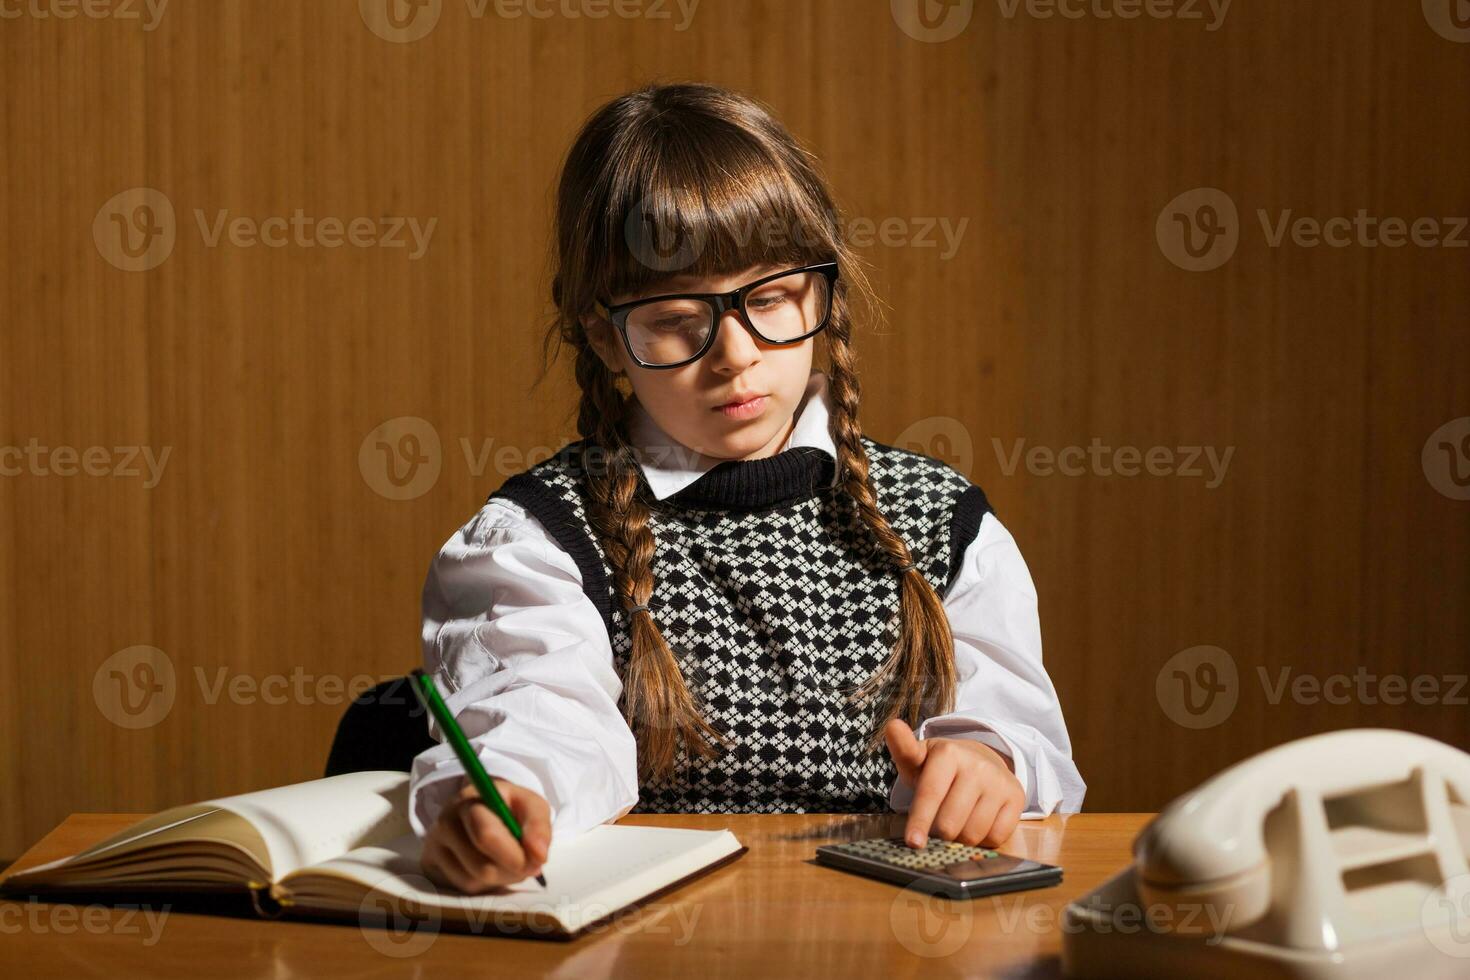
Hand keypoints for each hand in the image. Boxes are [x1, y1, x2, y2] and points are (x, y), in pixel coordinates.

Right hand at [420, 778, 551, 893]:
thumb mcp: (529, 805)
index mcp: (471, 800)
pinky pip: (463, 889)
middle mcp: (446, 822)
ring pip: (474, 882)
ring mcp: (434, 846)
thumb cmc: (507, 807)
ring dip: (502, 880)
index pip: (486, 835)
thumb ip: (538, 826)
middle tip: (528, 865)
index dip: (513, 855)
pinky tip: (492, 867)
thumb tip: (538, 855)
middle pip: (481, 867)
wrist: (477, 807)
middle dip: (512, 872)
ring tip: (510, 862)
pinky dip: (486, 885)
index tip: (535, 862)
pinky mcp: (430, 866)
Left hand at [884, 719, 1024, 848]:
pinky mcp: (1016, 798)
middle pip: (949, 822)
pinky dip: (982, 840)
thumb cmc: (940, 767)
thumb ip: (903, 749)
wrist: (981, 761)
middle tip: (935, 825)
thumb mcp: (919, 758)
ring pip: (972, 834)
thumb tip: (892, 726)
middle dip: (937, 833)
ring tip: (955, 823)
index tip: (913, 842)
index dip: (920, 821)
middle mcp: (977, 766)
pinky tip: (975, 824)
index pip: (930, 794)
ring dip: (959, 839)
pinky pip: (995, 837)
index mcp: (948, 753)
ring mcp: (999, 782)